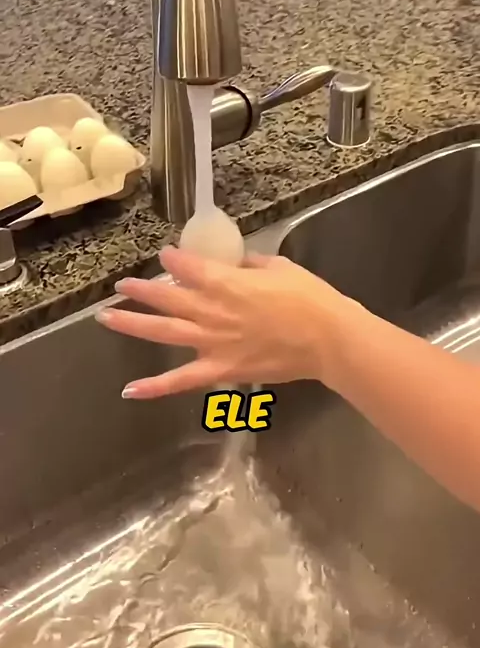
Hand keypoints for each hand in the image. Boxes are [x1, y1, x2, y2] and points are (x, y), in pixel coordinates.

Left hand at [96, 246, 355, 398]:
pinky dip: (155, 387)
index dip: (172, 259)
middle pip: (165, 297)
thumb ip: (251, 265)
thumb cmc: (309, 298)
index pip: (187, 266)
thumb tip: (236, 265)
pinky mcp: (220, 370)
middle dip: (140, 290)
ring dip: (133, 324)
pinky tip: (129, 390)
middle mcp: (211, 310)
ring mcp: (212, 342)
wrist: (328, 339)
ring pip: (163, 332)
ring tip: (106, 318)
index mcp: (225, 282)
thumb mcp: (279, 267)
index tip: (166, 256)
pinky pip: (181, 381)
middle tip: (121, 286)